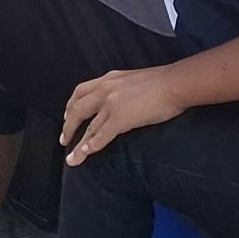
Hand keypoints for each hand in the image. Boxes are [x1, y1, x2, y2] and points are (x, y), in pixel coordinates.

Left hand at [60, 68, 183, 164]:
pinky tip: (86, 154)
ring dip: (77, 144)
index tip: (66, 116)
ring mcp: (111, 104)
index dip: (70, 106)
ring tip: (71, 158)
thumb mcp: (132, 79)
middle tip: (64, 139)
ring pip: (88, 127)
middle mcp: (105, 90)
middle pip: (77, 109)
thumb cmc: (162, 82)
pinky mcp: (120, 118)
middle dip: (68, 126)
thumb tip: (121, 99)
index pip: (81, 91)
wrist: (174, 84)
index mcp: (108, 79)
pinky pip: (101, 136)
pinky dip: (92, 146)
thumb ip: (121, 88)